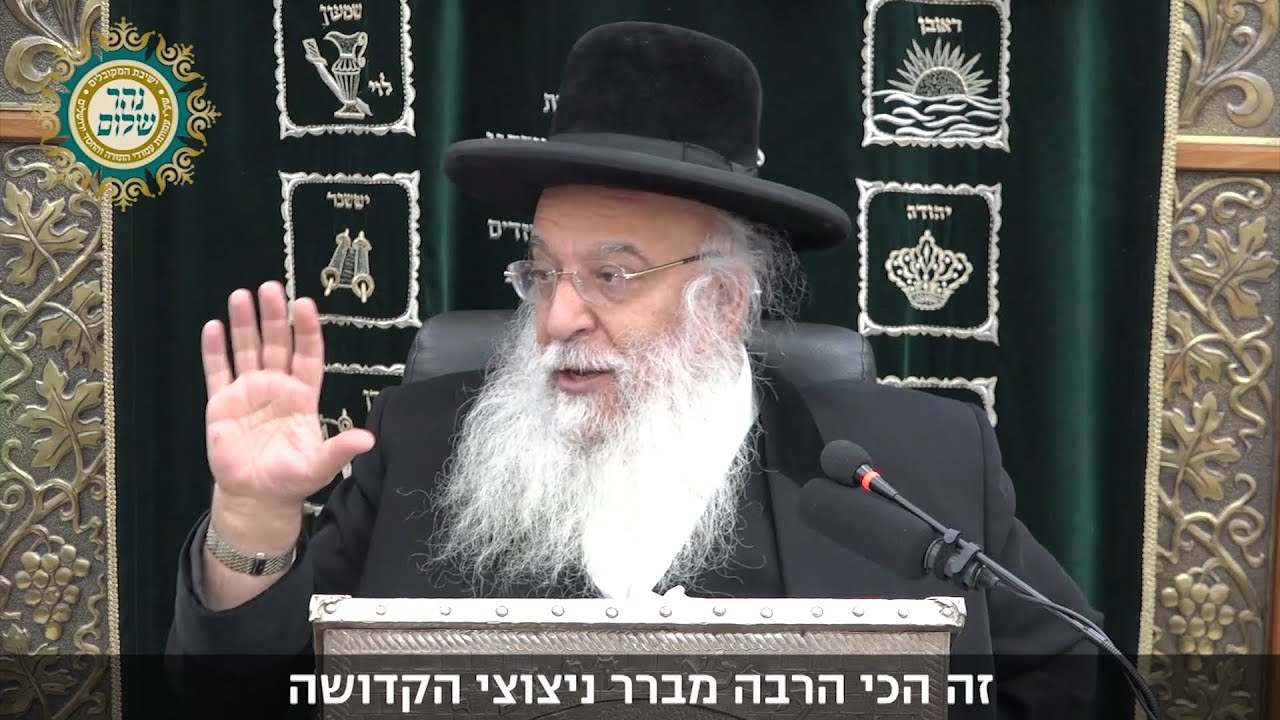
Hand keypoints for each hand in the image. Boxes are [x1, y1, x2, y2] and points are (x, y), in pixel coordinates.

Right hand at [202, 282, 373, 510]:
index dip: (307, 330)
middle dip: (274, 316)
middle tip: (271, 287)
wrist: (256, 496)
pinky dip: (214, 350)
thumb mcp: (320, 466)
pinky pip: (217, 371)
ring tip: (241, 295)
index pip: (307, 355)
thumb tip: (369, 439)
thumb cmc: (292, 478)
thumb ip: (340, 449)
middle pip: (276, 343)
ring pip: (247, 350)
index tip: (305, 305)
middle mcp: (276, 386)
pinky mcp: (221, 403)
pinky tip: (213, 327)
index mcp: (302, 395)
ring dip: (244, 323)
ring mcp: (248, 391)